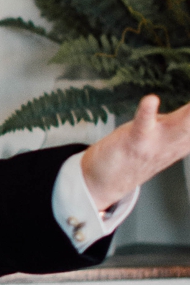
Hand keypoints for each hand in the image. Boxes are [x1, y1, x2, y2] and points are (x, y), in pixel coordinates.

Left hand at [80, 94, 189, 210]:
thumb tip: (189, 113)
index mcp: (181, 142)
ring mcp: (154, 144)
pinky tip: (150, 100)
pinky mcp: (134, 143)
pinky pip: (142, 126)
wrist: (103, 183)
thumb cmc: (133, 155)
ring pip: (179, 127)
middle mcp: (173, 144)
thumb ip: (179, 125)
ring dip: (189, 115)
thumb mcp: (164, 138)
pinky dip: (146, 113)